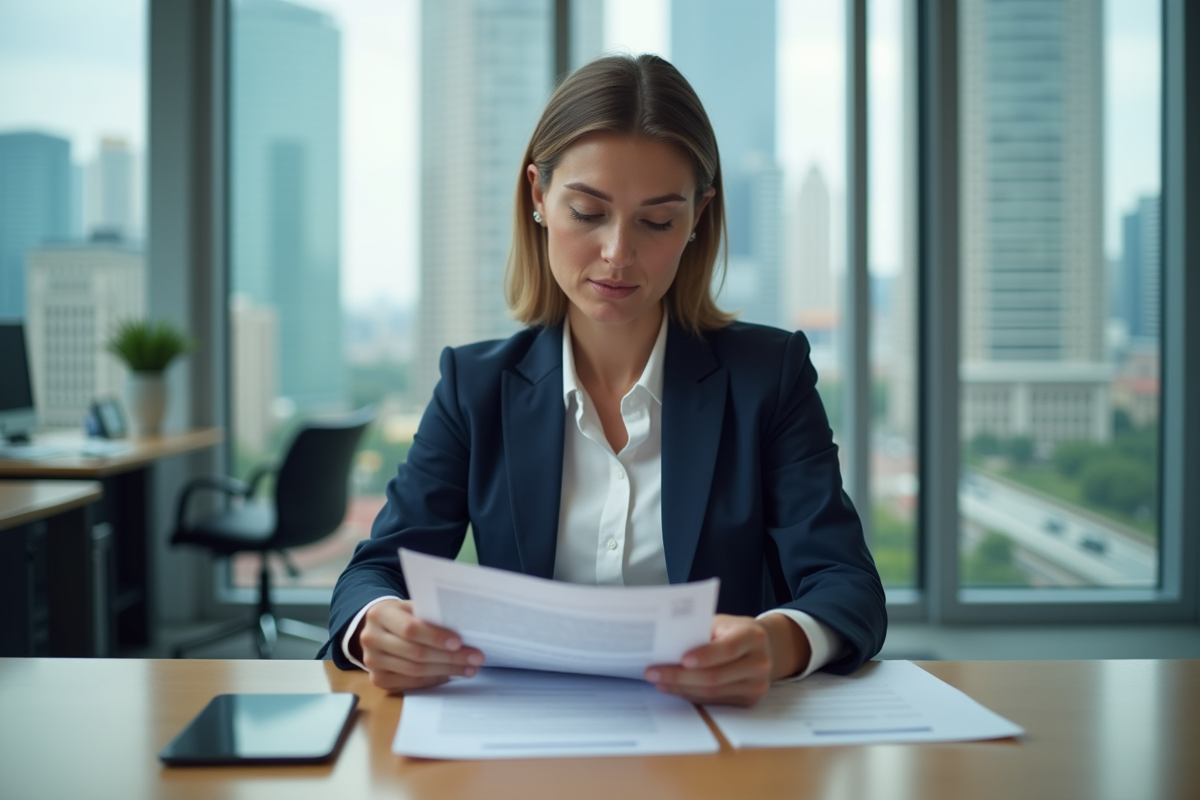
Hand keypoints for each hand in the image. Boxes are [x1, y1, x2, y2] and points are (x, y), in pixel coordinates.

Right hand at [352, 598, 484, 691]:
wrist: (376, 627)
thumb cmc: (401, 615)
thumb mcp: (410, 607)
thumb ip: (429, 615)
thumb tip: (464, 629)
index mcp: (380, 615)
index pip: (410, 629)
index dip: (435, 637)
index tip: (459, 642)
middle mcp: (371, 639)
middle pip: (415, 653)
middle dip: (449, 658)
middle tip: (474, 658)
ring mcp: (372, 661)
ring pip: (415, 671)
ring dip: (446, 671)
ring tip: (469, 668)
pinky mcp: (378, 678)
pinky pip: (411, 683)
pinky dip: (433, 680)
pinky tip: (450, 675)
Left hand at [644, 613, 811, 706]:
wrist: (764, 647)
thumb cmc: (733, 630)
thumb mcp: (721, 623)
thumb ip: (700, 631)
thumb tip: (665, 644)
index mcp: (753, 637)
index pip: (728, 649)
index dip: (705, 656)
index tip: (681, 659)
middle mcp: (759, 663)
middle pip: (716, 676)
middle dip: (680, 676)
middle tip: (653, 672)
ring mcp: (756, 685)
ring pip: (712, 692)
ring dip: (681, 688)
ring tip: (658, 680)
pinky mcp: (749, 700)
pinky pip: (714, 700)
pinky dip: (690, 695)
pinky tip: (673, 688)